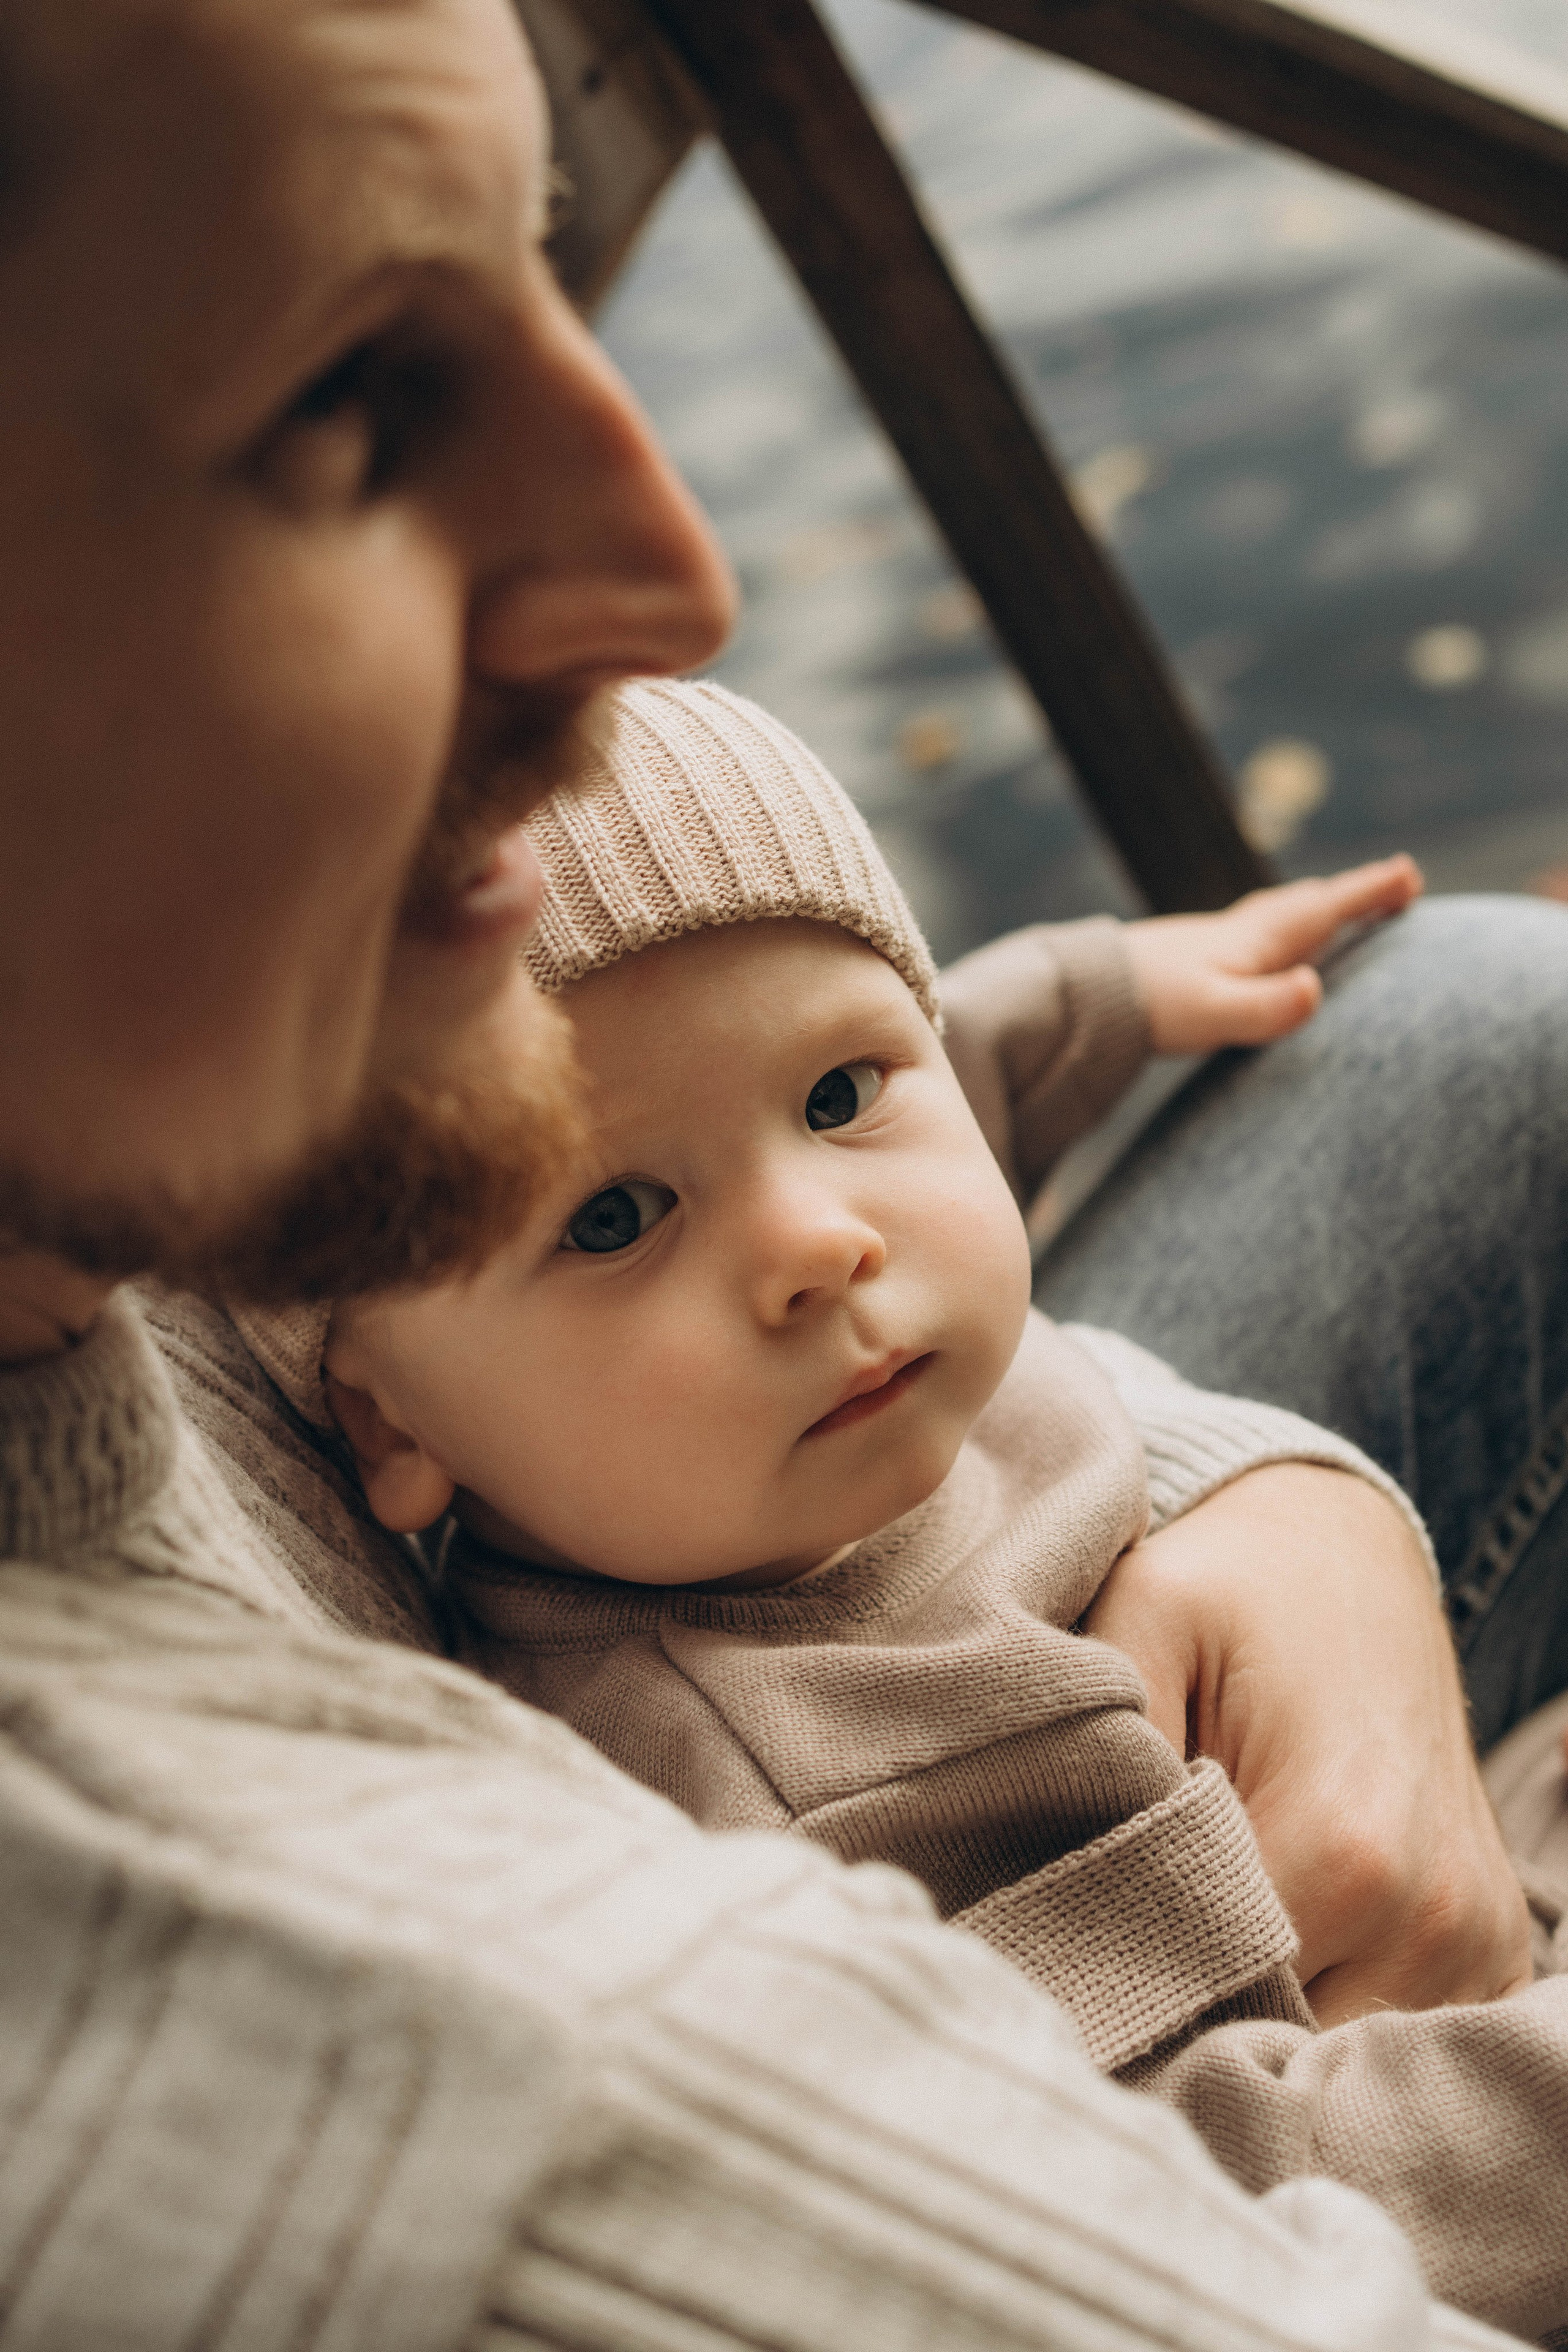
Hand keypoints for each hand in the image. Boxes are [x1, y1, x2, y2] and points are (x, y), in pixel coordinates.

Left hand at [1084, 1462, 1531, 2024]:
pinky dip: (1333, 2010)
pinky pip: (1404, 2030)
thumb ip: (1104, 1749)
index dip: (1125, 1988)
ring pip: (1339, 2051)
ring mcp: (1474, 1937)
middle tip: (1113, 1964)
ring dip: (1264, 2023)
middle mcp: (1429, 1914)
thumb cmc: (1231, 1586)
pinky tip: (1269, 1948)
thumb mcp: (1143, 1615)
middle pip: (1280, 2047)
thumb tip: (1052, 1878)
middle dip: (1193, 2019)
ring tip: (1188, 1945)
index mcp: (1340, 1849)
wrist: (1345, 1551)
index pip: (1213, 2000)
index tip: (1068, 1961)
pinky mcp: (1492, 1941)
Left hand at [1124, 855, 1421, 1054]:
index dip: (1367, 894)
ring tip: (1343, 906)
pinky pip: (1256, 938)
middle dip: (1354, 894)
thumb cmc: (1149, 1007)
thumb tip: (1314, 988)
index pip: (1324, 910)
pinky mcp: (1196, 963)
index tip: (1409, 874)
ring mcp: (1217, 945)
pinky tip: (1266, 951)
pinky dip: (1281, 932)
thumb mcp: (1214, 1013)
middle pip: (1308, 905)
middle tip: (1398, 882)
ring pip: (1280, 918)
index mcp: (1256, 940)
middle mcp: (1241, 934)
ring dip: (1317, 908)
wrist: (1081, 997)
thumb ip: (1266, 1007)